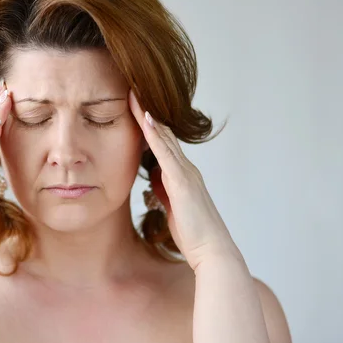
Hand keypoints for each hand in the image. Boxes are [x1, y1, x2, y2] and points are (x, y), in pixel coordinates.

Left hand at [128, 89, 240, 269]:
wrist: (211, 252)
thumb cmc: (193, 234)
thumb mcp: (172, 207)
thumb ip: (163, 190)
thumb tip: (152, 178)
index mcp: (181, 175)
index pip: (161, 143)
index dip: (148, 124)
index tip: (133, 107)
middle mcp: (185, 169)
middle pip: (162, 134)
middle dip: (147, 111)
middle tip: (132, 89)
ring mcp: (185, 174)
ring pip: (164, 137)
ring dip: (148, 115)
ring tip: (134, 94)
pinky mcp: (182, 182)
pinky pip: (165, 153)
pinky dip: (155, 135)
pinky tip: (145, 119)